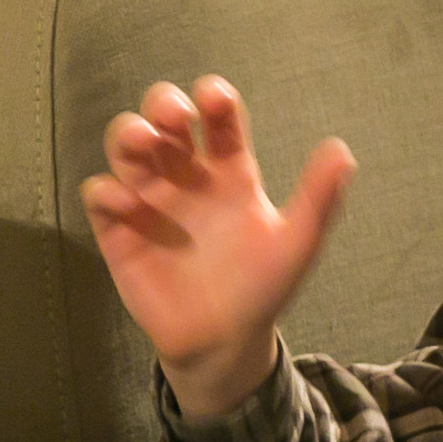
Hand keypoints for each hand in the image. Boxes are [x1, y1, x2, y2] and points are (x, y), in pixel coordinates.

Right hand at [81, 76, 354, 418]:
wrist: (225, 342)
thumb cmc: (262, 288)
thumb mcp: (297, 243)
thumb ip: (318, 199)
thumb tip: (343, 150)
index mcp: (230, 172)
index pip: (218, 121)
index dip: (214, 99)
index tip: (215, 99)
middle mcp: (187, 178)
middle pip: (165, 121)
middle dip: (163, 105)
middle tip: (174, 116)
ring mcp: (151, 202)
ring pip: (128, 149)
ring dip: (129, 134)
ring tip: (144, 142)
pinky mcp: (120, 232)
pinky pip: (100, 197)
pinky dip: (106, 190)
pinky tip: (130, 203)